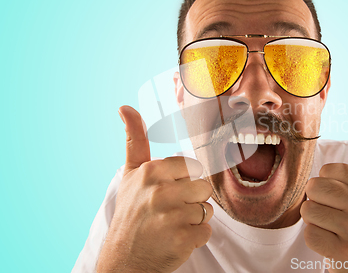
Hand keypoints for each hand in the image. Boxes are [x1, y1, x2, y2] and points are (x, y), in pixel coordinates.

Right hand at [96, 106, 213, 272]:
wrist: (123, 260)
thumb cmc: (131, 213)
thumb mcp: (130, 174)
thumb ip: (135, 139)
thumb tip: (125, 107)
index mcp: (152, 171)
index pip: (192, 167)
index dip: (182, 181)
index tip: (165, 192)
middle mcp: (161, 191)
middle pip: (203, 187)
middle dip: (191, 200)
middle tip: (168, 211)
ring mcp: (171, 216)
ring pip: (207, 209)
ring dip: (194, 219)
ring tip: (171, 225)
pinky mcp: (182, 239)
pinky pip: (206, 230)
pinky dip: (195, 237)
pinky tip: (175, 239)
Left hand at [301, 121, 347, 271]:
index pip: (328, 170)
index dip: (326, 183)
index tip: (341, 197)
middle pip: (315, 188)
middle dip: (317, 200)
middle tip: (334, 213)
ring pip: (309, 209)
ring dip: (314, 219)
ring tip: (332, 227)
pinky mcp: (346, 254)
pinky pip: (309, 233)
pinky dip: (315, 238)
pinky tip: (331, 241)